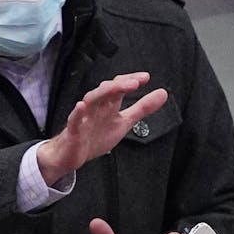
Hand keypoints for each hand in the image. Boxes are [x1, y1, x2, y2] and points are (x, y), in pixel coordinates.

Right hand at [37, 73, 167, 184]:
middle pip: (106, 90)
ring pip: (90, 100)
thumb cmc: (94, 136)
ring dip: (103, 92)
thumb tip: (162, 94)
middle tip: (135, 82)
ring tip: (115, 88)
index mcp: (108, 104)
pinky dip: (77, 113)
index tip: (145, 78)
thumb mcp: (124, 122)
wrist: (71, 155)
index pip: (118, 86)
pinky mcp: (73, 131)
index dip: (131, 80)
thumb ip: (142, 108)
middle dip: (119, 84)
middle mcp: (96, 107)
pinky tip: (81, 106)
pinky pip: (74, 120)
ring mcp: (84, 118)